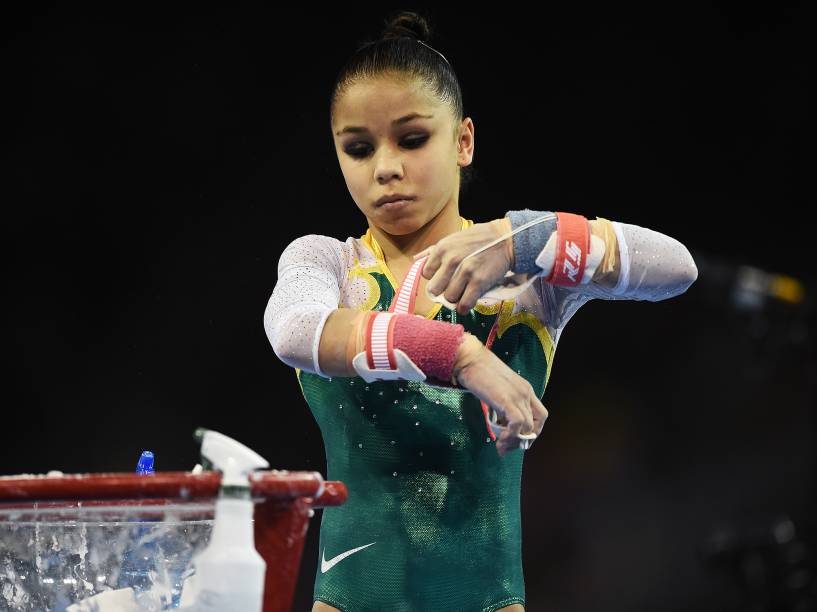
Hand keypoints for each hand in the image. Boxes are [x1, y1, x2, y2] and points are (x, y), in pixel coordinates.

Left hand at [414, 218, 513, 315]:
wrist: (506, 239)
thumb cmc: (478, 239)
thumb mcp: (453, 239)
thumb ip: (433, 251)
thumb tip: (415, 259)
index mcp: (442, 248)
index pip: (426, 273)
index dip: (435, 277)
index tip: (444, 277)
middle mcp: (451, 260)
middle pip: (435, 289)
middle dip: (442, 290)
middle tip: (452, 288)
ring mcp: (465, 272)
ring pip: (449, 298)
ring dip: (455, 299)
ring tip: (462, 293)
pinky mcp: (479, 282)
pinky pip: (464, 304)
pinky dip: (464, 308)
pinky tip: (467, 303)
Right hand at [453, 335, 548, 456]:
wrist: (469, 358)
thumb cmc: (478, 372)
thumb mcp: (497, 390)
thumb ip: (502, 405)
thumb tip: (500, 423)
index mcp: (525, 389)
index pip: (540, 416)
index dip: (531, 432)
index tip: (516, 439)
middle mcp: (526, 393)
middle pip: (536, 425)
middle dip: (523, 441)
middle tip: (507, 447)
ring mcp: (518, 396)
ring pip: (528, 428)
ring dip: (515, 442)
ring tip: (501, 446)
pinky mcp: (507, 400)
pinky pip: (517, 424)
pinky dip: (511, 435)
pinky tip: (500, 439)